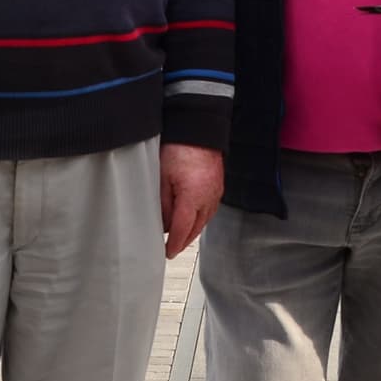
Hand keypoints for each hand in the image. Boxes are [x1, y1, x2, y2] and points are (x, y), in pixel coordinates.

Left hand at [159, 142, 223, 258]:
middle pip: (196, 228)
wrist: (198, 128)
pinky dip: (201, 218)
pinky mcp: (218, 185)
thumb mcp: (162, 177)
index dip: (174, 244)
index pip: (183, 230)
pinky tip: (192, 217)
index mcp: (193, 197)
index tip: (167, 253)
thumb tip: (162, 223)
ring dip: (193, 230)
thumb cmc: (179, 148)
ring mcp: (216, 191)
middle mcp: (208, 197)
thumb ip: (162, 204)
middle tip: (172, 248)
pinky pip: (210, 209)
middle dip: (184, 241)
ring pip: (205, 220)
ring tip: (180, 236)